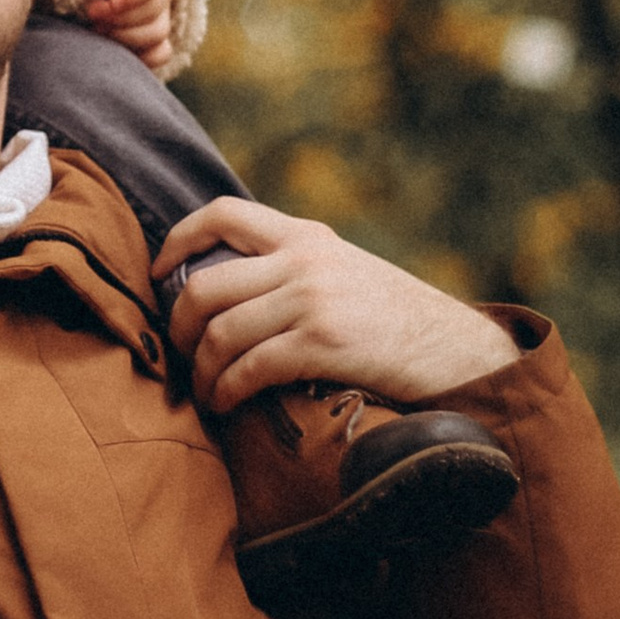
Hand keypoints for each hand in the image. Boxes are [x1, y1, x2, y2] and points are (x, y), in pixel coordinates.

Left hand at [82, 0, 172, 71]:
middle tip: (92, 14)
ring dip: (122, 37)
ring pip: (156, 36)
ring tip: (98, 28)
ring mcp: (163, 19)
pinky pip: (159, 55)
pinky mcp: (158, 42)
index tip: (111, 1)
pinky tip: (116, 48)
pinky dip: (138, 56)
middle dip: (118, 17)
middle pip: (152, 13)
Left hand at [155, 198, 519, 417]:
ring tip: (202, 394)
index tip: (160, 276)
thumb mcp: (345, 270)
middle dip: (177, 325)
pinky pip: (248, 368)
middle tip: (178, 354)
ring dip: (200, 372)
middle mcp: (304, 260)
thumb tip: (228, 292)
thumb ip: (294, 268)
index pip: (222, 213)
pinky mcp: (323, 344)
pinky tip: (226, 405)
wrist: (459, 350)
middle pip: (206, 284)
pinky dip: (226, 391)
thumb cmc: (396, 321)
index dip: (178, 242)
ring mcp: (313, 300)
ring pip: (220, 332)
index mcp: (306, 236)